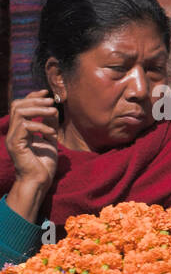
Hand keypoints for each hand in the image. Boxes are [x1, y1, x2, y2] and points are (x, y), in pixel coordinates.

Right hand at [6, 91, 59, 219]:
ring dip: (38, 109)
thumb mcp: (50, 140)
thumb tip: (52, 110)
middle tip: (52, 101)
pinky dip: (41, 126)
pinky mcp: (16, 144)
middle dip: (35, 100)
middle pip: (17, 105)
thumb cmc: (44, 163)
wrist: (39, 181)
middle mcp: (14, 132)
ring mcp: (13, 138)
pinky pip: (26, 126)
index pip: (20, 106)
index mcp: (20, 130)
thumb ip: (49, 125)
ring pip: (20, 112)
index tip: (47, 93)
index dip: (32, 96)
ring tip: (53, 112)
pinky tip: (52, 133)